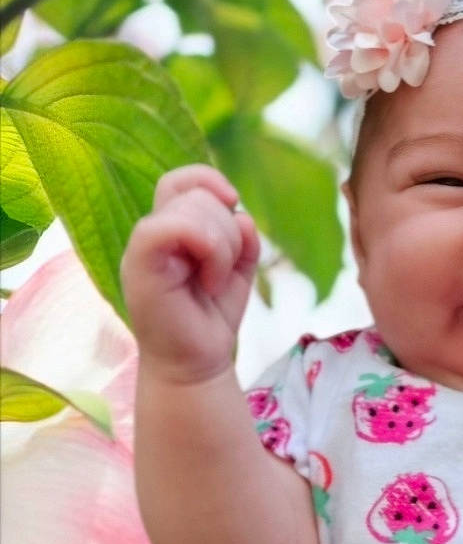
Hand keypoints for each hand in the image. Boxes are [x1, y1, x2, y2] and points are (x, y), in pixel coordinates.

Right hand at [120, 165, 260, 382]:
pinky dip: (209, 249)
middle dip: (228, 230)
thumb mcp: (236, 267)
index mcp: (170, 227)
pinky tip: (209, 281)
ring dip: (222, 247)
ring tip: (214, 281)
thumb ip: (240, 234)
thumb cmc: (211, 316)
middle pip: (196, 193)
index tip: (234, 204)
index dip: (210, 180)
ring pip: (192, 209)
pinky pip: (172, 226)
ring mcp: (143, 248)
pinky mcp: (140, 264)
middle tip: (221, 273)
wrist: (196, 364)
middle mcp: (153, 232)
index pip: (183, 179)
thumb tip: (241, 214)